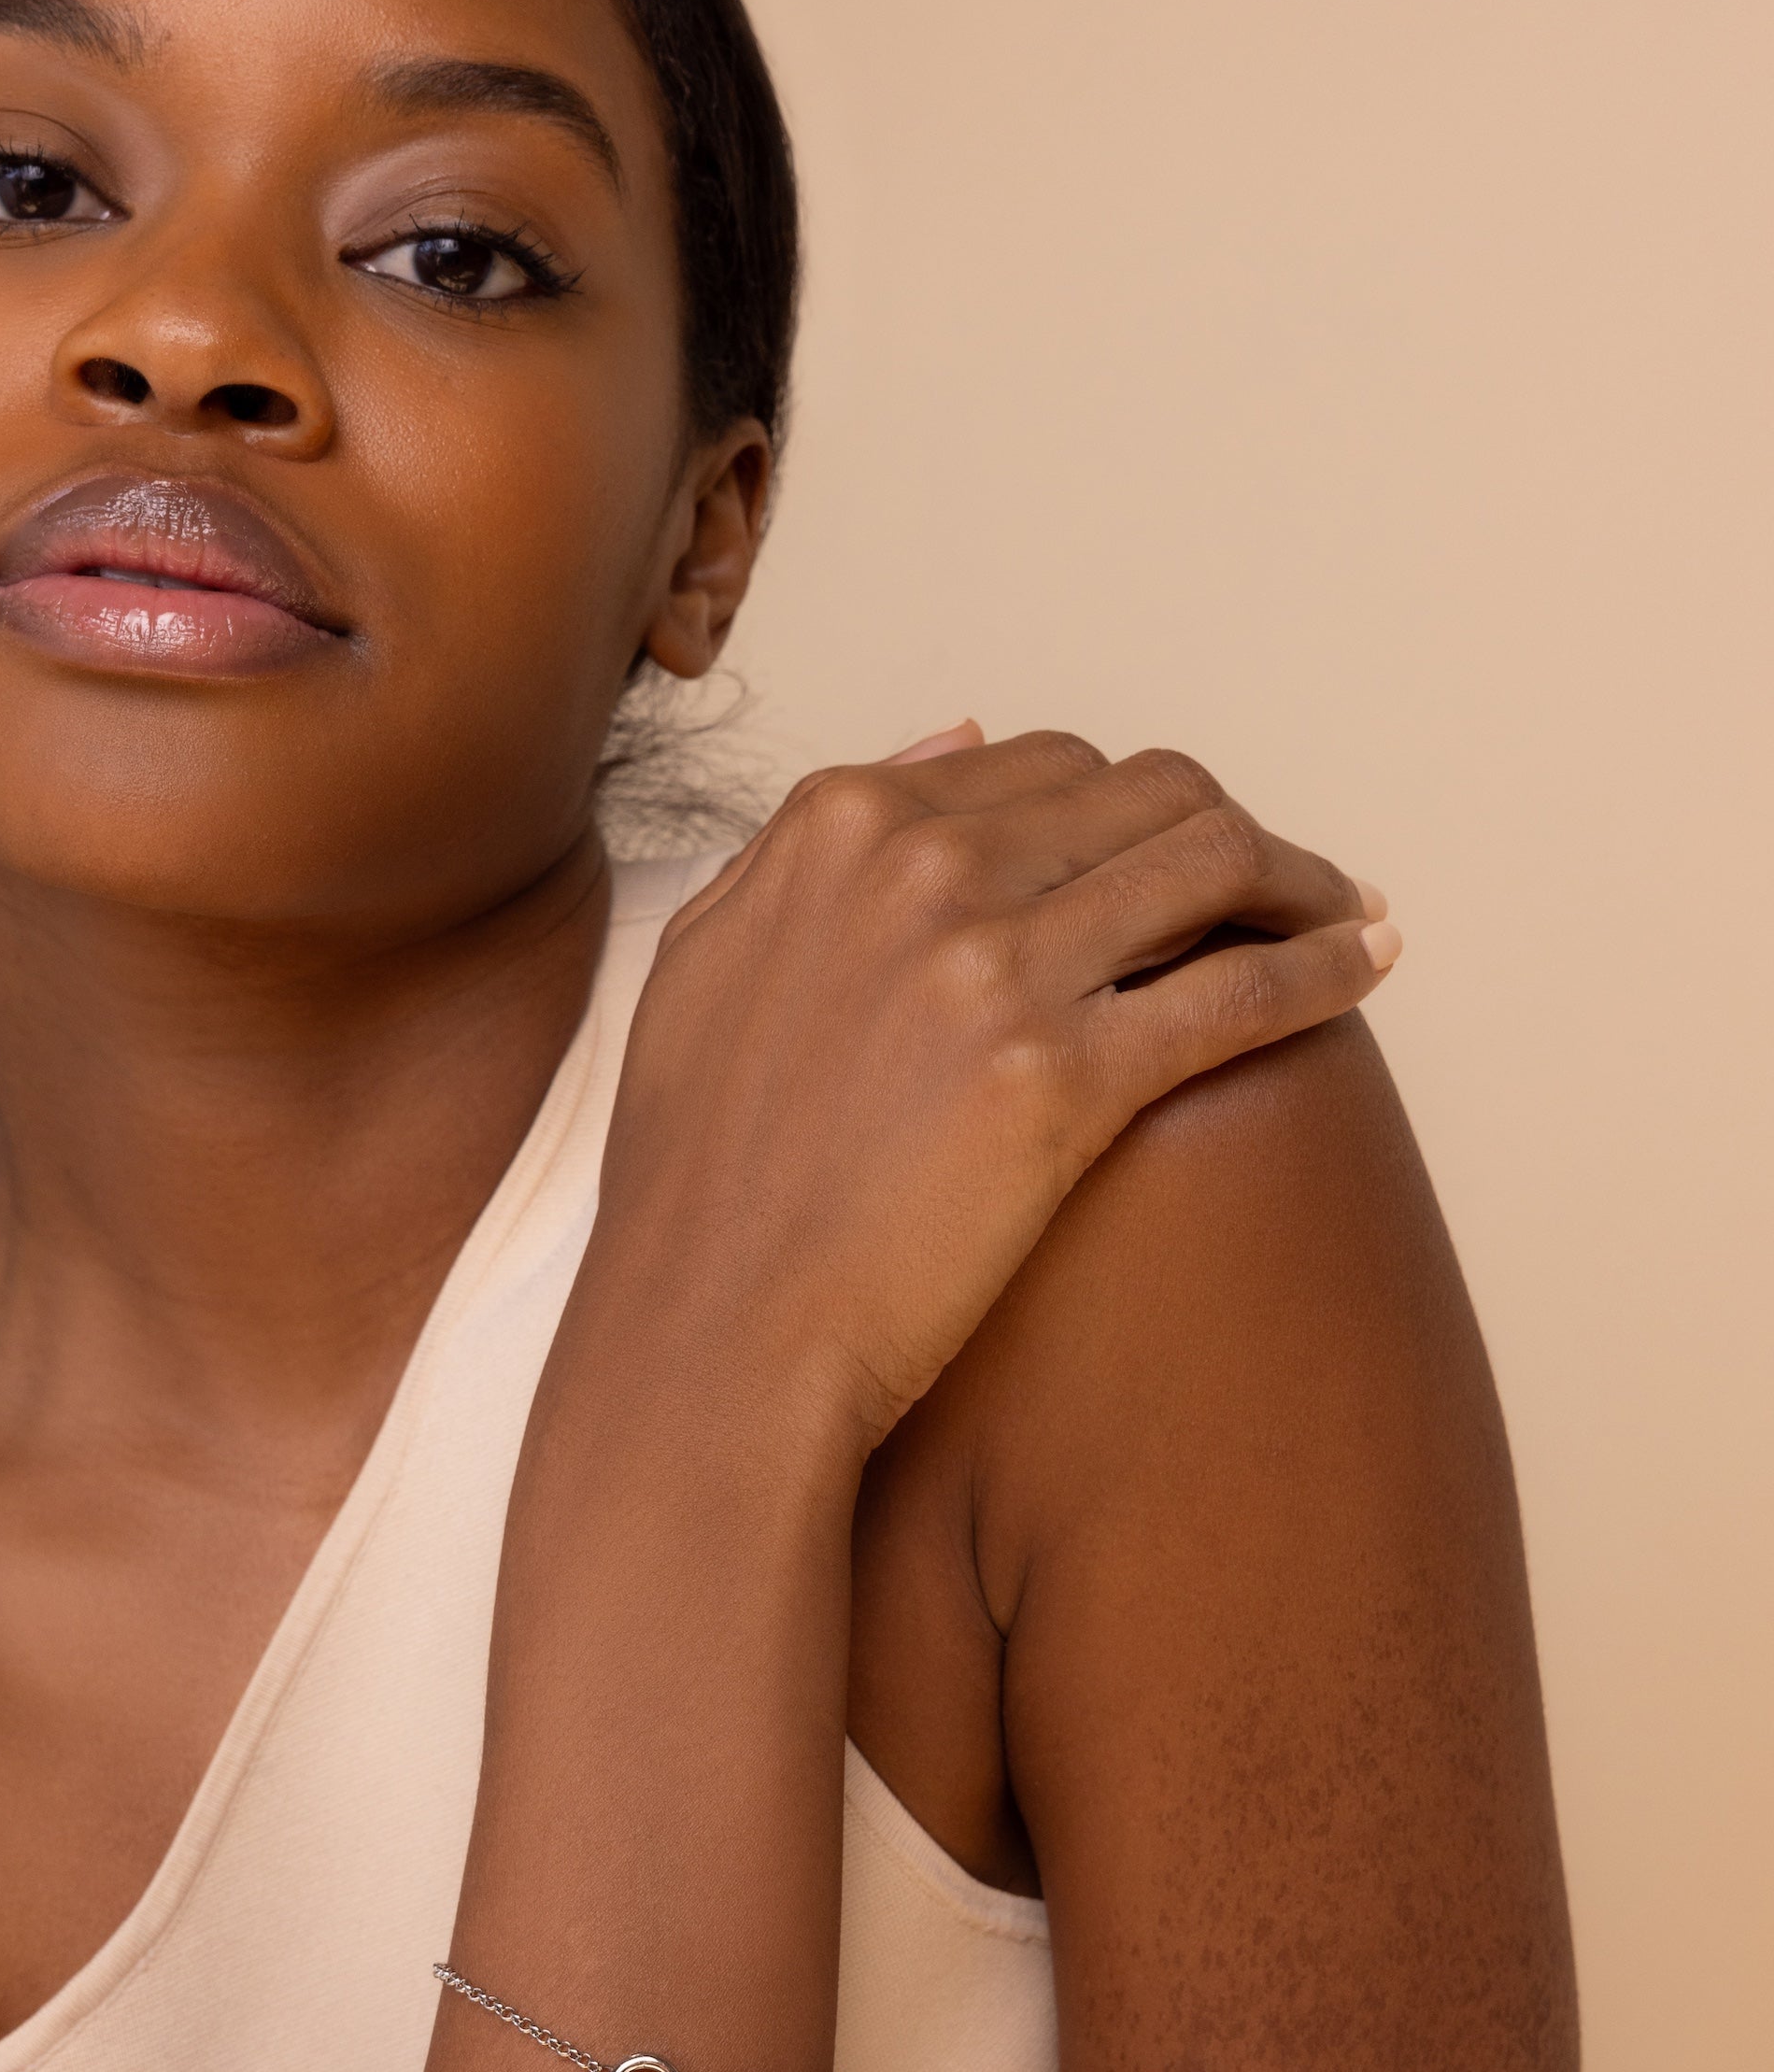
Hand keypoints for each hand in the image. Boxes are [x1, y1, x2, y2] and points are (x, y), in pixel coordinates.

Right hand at [589, 726, 1400, 1446]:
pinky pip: (1242, 990)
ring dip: (1302, 880)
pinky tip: (1372, 965)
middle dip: (1226, 829)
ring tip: (1345, 914)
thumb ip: (810, 844)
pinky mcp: (1061, 1080)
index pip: (1039, 762)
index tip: (1167, 855)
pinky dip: (1327, 965)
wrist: (707, 1334)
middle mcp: (919, 870)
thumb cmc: (700, 1175)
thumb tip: (958, 736)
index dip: (1122, 806)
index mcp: (836, 828)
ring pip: (1212, 860)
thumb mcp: (707, 964)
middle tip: (1282, 885)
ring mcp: (993, 967)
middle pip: (1143, 793)